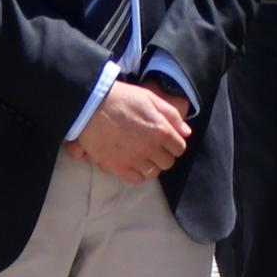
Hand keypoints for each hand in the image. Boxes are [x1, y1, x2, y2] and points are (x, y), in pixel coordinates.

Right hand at [68, 76, 192, 182]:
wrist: (90, 105)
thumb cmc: (121, 98)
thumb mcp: (150, 98)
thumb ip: (171, 115)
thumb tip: (186, 132)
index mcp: (160, 130)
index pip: (179, 148)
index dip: (174, 144)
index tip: (167, 140)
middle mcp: (149, 148)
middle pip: (167, 162)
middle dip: (164, 155)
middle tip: (154, 146)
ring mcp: (133, 159)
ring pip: (153, 172)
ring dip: (151, 164)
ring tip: (142, 154)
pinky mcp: (117, 166)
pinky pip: (136, 179)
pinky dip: (138, 173)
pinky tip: (133, 163)